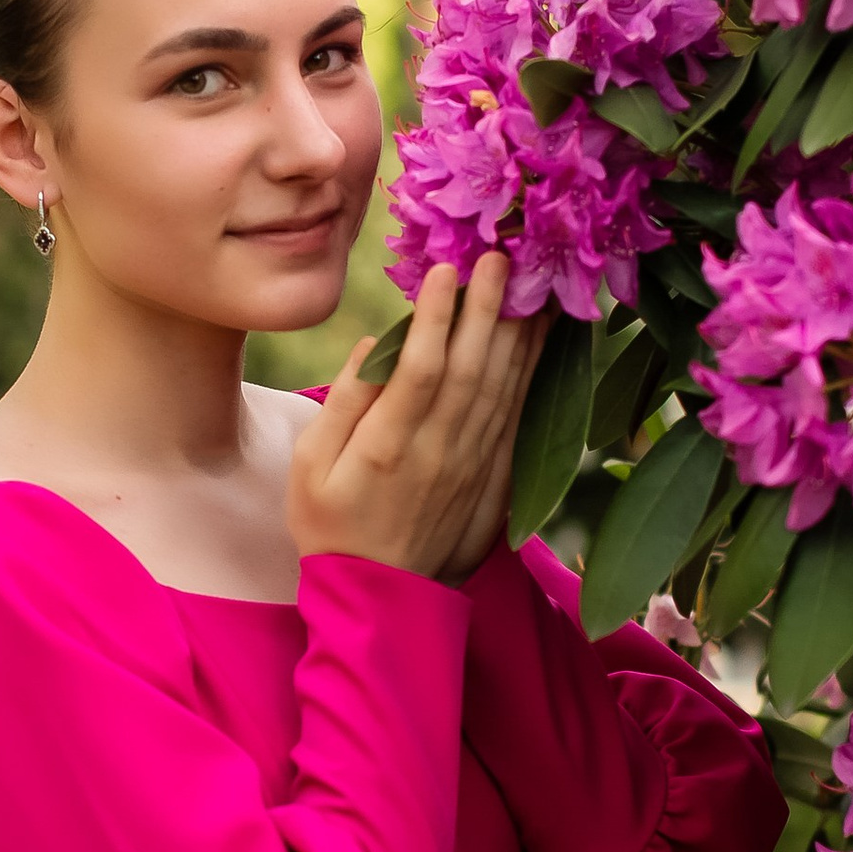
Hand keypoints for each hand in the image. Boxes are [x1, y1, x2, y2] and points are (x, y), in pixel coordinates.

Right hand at [288, 254, 547, 586]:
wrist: (381, 596)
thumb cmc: (331, 524)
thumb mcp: (311, 466)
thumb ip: (343, 404)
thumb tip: (373, 345)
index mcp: (387, 447)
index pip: (419, 370)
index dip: (436, 318)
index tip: (445, 268)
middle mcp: (438, 452)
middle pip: (471, 369)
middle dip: (488, 308)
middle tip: (502, 255)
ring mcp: (472, 465)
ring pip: (503, 388)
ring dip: (518, 332)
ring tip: (531, 281)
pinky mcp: (494, 476)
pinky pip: (517, 417)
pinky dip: (532, 374)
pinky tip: (541, 338)